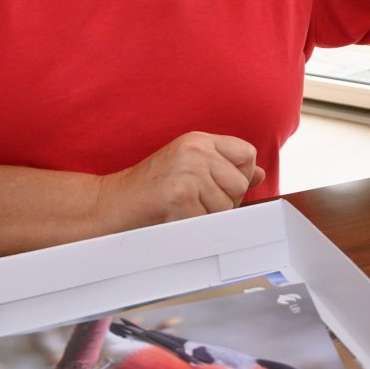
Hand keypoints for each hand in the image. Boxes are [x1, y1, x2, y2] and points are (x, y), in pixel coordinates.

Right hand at [97, 132, 265, 230]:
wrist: (109, 205)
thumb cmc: (150, 190)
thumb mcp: (189, 168)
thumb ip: (223, 168)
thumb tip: (260, 173)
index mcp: (199, 140)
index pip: (247, 154)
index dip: (240, 176)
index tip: (219, 187)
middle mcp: (195, 150)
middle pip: (239, 184)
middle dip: (225, 202)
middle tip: (196, 204)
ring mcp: (187, 171)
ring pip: (226, 206)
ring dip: (208, 217)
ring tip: (183, 210)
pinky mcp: (179, 195)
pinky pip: (207, 221)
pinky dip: (194, 227)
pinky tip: (174, 218)